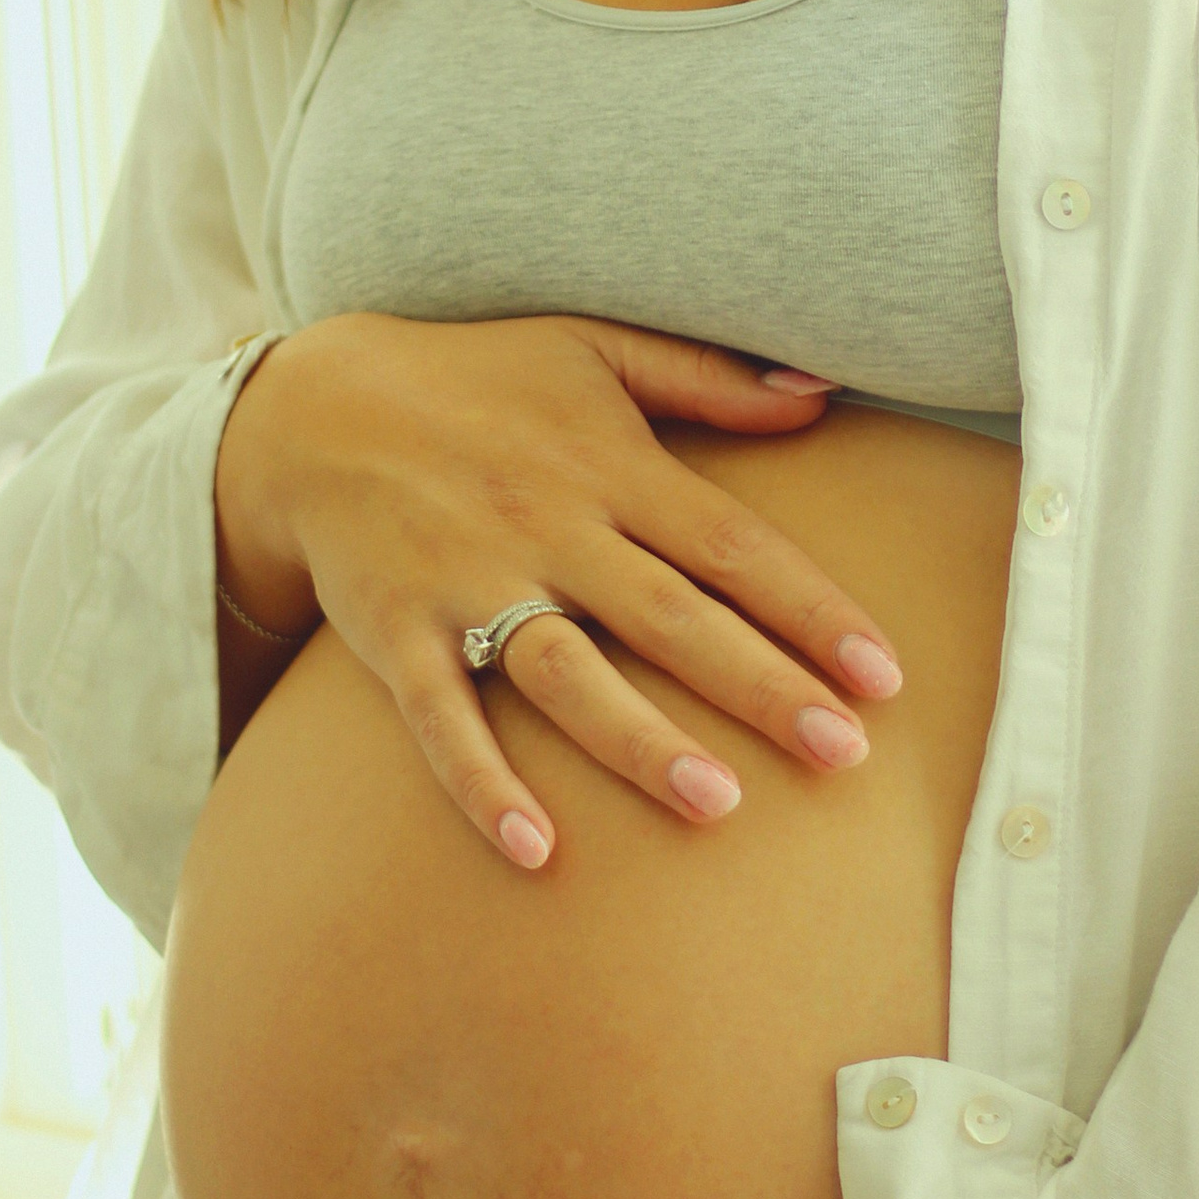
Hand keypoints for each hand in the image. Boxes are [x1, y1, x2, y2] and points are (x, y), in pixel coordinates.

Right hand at [215, 311, 903, 863]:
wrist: (313, 405)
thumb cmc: (476, 380)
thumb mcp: (593, 349)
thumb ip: (708, 378)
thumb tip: (823, 393)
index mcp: (610, 467)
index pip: (732, 546)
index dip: (812, 610)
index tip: (885, 676)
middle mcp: (547, 527)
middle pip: (670, 618)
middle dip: (760, 687)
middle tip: (845, 756)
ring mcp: (467, 583)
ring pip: (567, 674)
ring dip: (640, 743)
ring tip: (718, 806)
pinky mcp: (394, 632)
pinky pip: (440, 719)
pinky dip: (483, 784)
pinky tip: (536, 849)